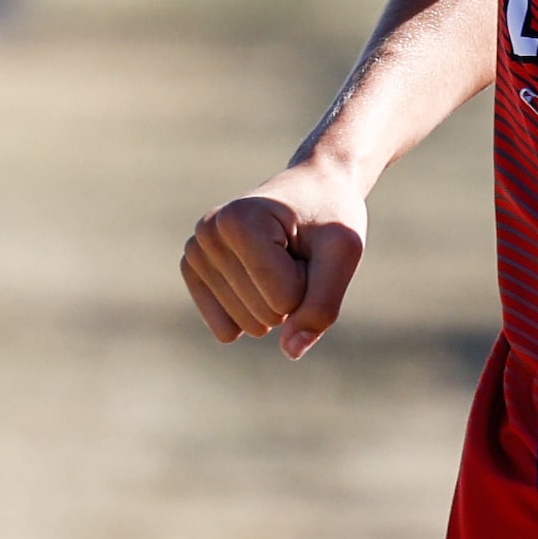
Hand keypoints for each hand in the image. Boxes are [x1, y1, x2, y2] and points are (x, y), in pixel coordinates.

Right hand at [181, 157, 368, 357]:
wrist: (313, 187)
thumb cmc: (330, 215)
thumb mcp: (343, 251)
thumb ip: (322, 305)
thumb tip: (290, 351)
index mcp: (240, 220)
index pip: (284, 298)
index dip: (311, 281)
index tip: (310, 242)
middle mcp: (208, 234)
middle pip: (264, 312)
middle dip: (295, 291)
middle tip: (298, 250)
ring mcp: (195, 253)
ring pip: (247, 324)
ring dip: (276, 300)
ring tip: (281, 257)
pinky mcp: (194, 272)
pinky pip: (227, 329)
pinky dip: (253, 312)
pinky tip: (258, 275)